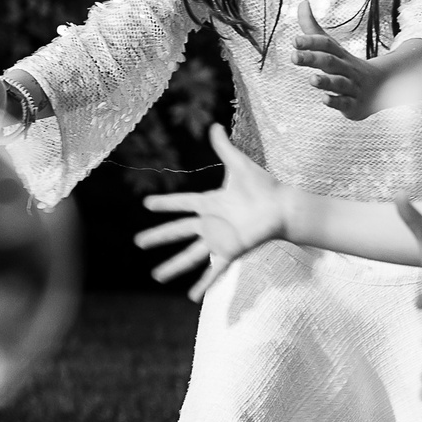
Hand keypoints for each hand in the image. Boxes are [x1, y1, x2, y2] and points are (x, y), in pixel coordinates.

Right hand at [134, 124, 284, 300]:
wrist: (284, 207)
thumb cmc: (263, 187)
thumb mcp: (239, 165)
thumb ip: (224, 148)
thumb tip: (213, 125)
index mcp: (210, 203)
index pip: (181, 203)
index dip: (164, 203)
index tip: (145, 204)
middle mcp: (211, 223)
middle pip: (178, 230)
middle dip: (158, 237)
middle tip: (137, 241)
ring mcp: (220, 239)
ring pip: (190, 255)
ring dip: (173, 266)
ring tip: (156, 276)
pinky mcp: (231, 251)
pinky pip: (214, 270)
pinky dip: (203, 283)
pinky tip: (191, 296)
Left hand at [291, 3, 380, 118]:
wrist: (380, 88)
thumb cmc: (347, 66)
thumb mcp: (332, 47)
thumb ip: (313, 28)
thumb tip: (302, 2)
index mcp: (339, 54)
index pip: (326, 44)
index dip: (311, 41)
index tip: (295, 41)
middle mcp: (346, 68)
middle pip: (330, 61)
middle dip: (312, 58)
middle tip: (293, 57)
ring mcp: (351, 87)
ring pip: (339, 83)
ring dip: (325, 81)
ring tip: (312, 79)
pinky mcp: (353, 105)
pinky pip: (346, 103)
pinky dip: (336, 102)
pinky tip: (325, 99)